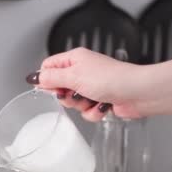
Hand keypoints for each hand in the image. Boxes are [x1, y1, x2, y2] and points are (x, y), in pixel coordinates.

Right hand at [26, 47, 142, 121]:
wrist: (136, 92)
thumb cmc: (111, 78)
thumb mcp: (73, 76)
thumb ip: (51, 78)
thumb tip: (34, 77)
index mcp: (74, 59)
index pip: (49, 67)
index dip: (46, 79)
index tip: (51, 88)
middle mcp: (82, 71)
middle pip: (59, 88)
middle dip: (66, 97)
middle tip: (75, 93)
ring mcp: (91, 87)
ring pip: (73, 103)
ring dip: (81, 105)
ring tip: (93, 98)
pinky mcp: (100, 101)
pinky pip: (86, 112)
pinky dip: (93, 112)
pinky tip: (103, 106)